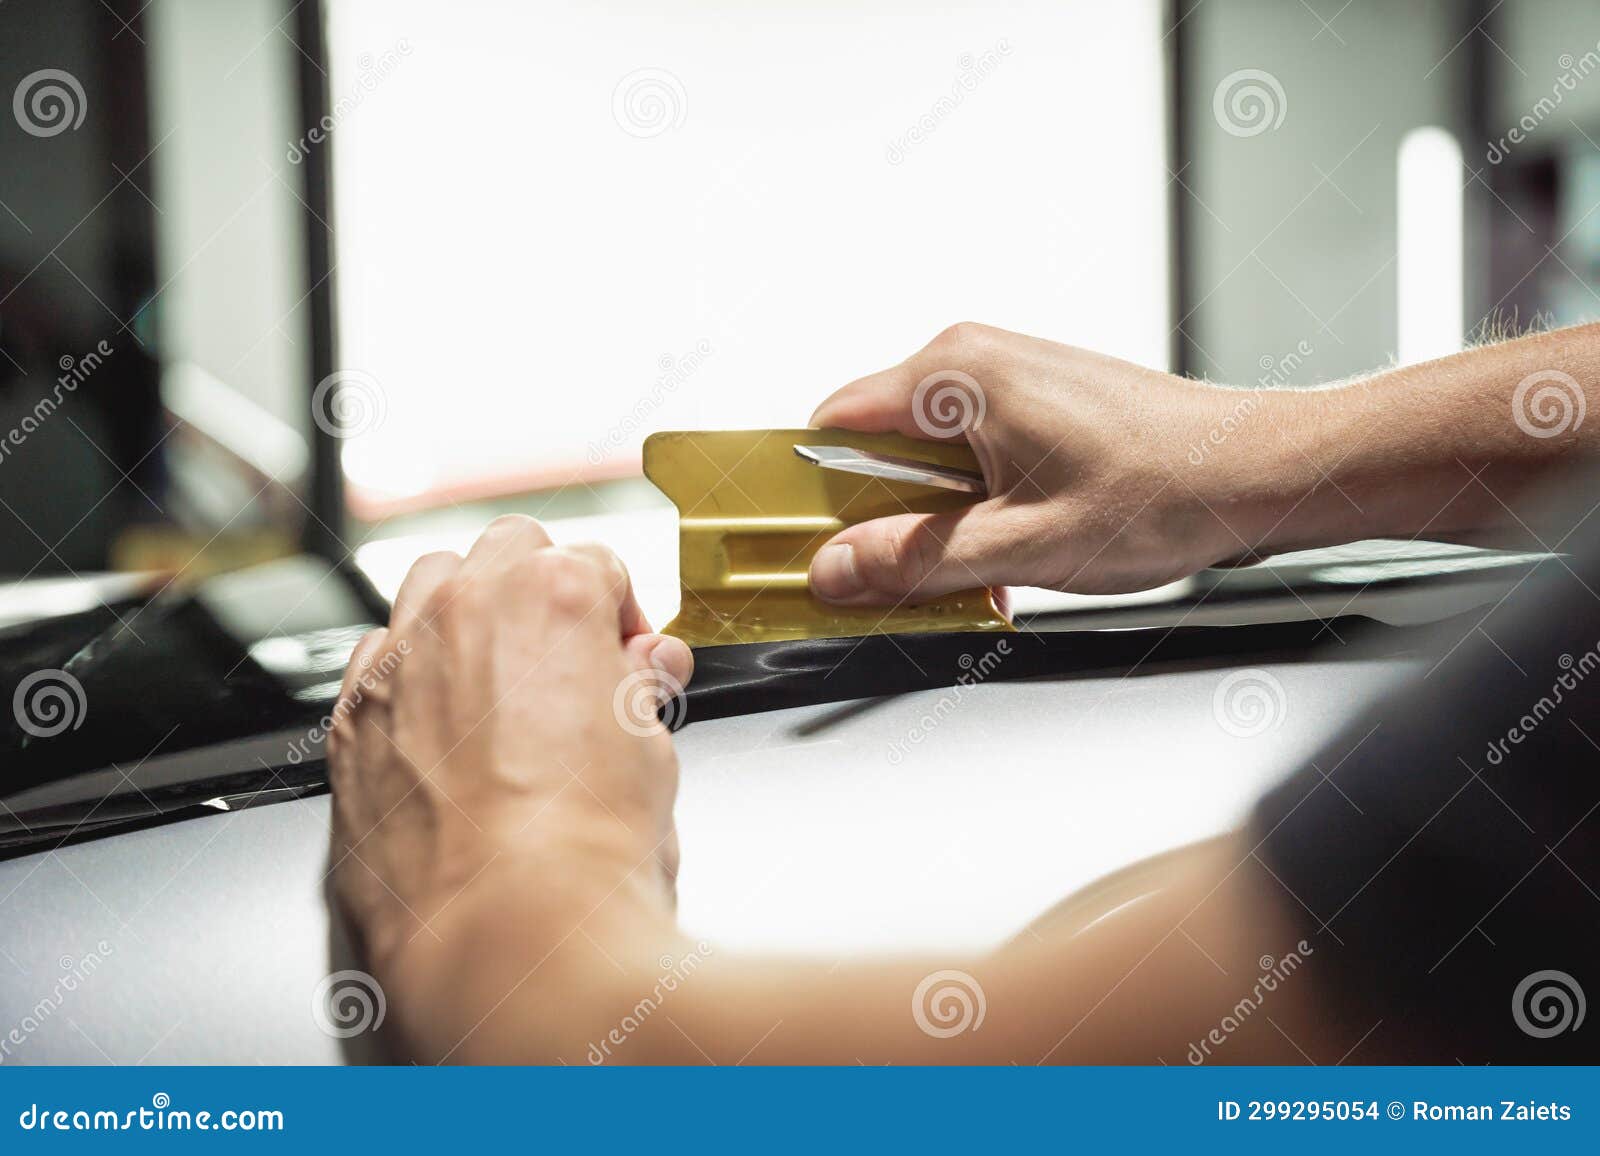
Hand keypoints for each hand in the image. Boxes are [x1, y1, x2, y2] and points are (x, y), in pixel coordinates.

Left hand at [326, 516, 691, 998]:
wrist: (504, 937)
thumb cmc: (583, 855)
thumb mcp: (652, 750)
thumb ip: (638, 686)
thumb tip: (638, 671)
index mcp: (554, 598)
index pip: (598, 564)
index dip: (624, 615)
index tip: (630, 659)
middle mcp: (465, 611)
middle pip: (508, 551)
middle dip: (543, 589)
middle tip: (571, 655)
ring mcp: (399, 662)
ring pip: (429, 585)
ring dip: (469, 613)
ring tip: (504, 681)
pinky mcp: (350, 722)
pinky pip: (376, 658)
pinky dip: (410, 671)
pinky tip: (444, 723)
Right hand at [806, 323, 1319, 600]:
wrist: (1257, 470)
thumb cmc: (1165, 489)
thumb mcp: (1022, 545)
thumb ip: (915, 560)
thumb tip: (836, 568)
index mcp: (955, 376)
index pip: (831, 424)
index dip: (814, 495)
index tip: (814, 549)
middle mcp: (972, 361)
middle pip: (874, 444)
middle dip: (886, 520)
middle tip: (918, 579)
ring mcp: (1004, 376)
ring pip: (923, 457)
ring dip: (935, 521)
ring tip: (988, 568)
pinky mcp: (1030, 399)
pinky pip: (966, 455)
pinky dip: (971, 506)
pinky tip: (1011, 548)